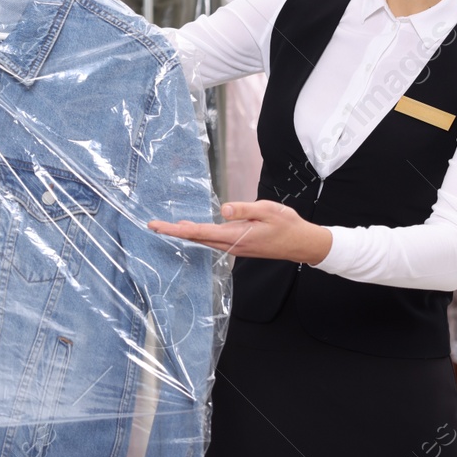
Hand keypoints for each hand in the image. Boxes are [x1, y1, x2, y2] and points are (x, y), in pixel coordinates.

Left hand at [148, 200, 332, 264]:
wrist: (302, 244)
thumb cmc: (287, 225)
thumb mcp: (267, 211)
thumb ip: (244, 210)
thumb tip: (224, 209)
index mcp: (235, 236)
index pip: (198, 232)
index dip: (176, 229)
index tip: (157, 226)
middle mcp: (231, 245)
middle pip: (196, 238)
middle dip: (174, 232)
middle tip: (153, 225)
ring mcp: (235, 247)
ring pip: (204, 240)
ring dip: (185, 233)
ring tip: (168, 226)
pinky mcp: (240, 246)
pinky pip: (213, 240)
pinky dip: (199, 235)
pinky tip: (193, 228)